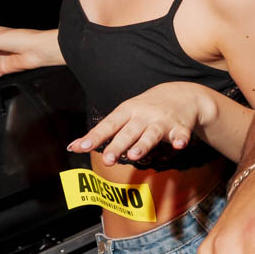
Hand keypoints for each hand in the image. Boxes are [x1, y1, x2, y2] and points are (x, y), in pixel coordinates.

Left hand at [69, 82, 214, 164]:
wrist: (183, 94)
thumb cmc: (146, 109)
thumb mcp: (124, 115)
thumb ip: (101, 133)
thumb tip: (71, 147)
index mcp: (127, 111)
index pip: (108, 125)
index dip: (94, 137)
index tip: (80, 147)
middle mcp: (143, 115)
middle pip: (128, 132)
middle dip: (117, 145)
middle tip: (107, 159)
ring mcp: (162, 121)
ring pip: (151, 135)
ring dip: (143, 145)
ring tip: (134, 156)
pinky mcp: (180, 127)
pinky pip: (180, 134)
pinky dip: (180, 139)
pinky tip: (179, 145)